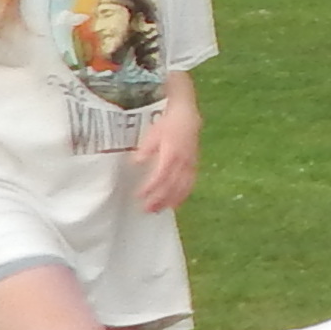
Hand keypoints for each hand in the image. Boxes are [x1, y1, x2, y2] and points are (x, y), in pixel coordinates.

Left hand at [132, 103, 200, 217]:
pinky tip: (175, 205)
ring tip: (158, 211)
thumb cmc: (167, 126)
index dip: (150, 187)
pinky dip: (182, 196)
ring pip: (182, 187)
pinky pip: (190, 185)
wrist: (187, 118)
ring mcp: (190, 166)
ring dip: (170, 201)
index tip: (139, 196)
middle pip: (171, 185)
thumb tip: (136, 163)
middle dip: (159, 199)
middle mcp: (183, 162)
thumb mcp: (152, 135)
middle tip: (146, 209)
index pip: (161, 175)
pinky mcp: (194, 167)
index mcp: (171, 154)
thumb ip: (145, 150)